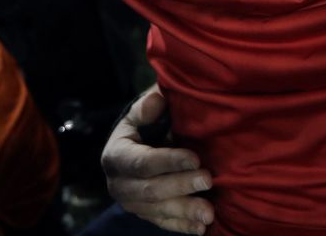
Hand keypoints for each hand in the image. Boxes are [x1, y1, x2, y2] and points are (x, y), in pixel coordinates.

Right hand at [101, 87, 214, 234]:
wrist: (135, 147)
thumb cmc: (144, 125)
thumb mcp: (140, 112)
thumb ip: (147, 107)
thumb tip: (156, 101)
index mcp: (116, 155)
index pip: (142, 162)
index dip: (169, 161)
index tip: (195, 158)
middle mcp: (119, 184)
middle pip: (150, 190)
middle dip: (181, 186)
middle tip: (208, 180)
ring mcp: (131, 203)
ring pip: (157, 211)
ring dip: (185, 211)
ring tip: (209, 213)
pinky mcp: (144, 214)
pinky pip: (162, 223)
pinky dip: (182, 226)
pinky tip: (202, 228)